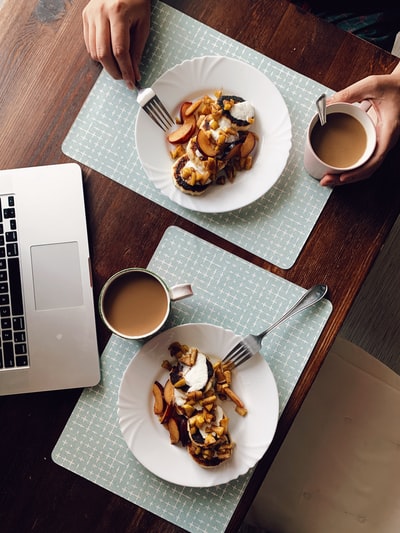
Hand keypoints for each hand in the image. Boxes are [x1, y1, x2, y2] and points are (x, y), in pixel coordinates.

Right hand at [82, 0, 150, 88]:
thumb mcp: (143, 25)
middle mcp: (101, 13)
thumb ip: (137, 50)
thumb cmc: (136, 2)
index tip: (131, 82)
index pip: (120, 50)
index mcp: (118, 12)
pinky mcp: (85, 17)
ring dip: (106, 65)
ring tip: (117, 67)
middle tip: (123, 78)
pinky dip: (99, 55)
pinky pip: (89, 44)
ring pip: (94, 51)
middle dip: (114, 71)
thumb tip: (134, 73)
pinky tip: (109, 56)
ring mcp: (90, 14)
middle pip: (103, 54)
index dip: (125, 70)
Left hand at [320, 63, 399, 186]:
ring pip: (365, 168)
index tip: (343, 177)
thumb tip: (328, 103)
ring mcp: (380, 144)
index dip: (359, 171)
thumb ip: (350, 93)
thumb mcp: (372, 85)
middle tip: (325, 180)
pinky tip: (334, 170)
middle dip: (346, 179)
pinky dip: (350, 169)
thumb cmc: (392, 86)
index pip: (376, 159)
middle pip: (367, 169)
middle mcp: (385, 142)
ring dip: (346, 176)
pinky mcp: (374, 143)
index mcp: (388, 132)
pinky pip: (363, 161)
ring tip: (326, 179)